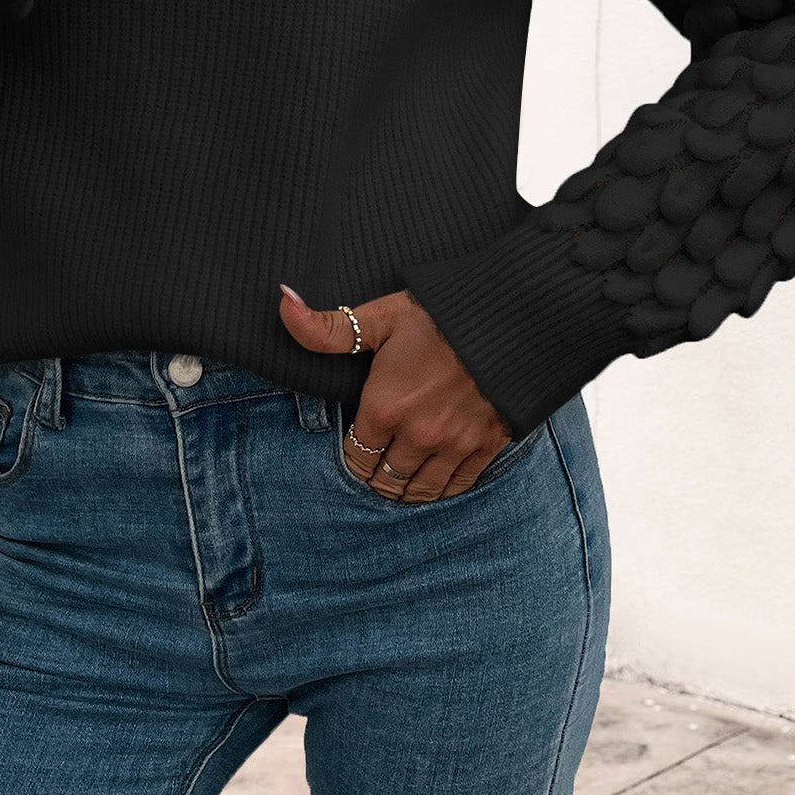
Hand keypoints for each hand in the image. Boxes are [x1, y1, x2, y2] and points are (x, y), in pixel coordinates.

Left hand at [278, 283, 515, 503]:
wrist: (512, 316)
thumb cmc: (441, 313)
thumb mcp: (380, 316)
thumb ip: (327, 325)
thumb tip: (283, 303)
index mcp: (385, 407)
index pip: (355, 457)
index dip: (352, 455)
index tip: (356, 449)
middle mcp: (417, 435)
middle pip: (385, 480)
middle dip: (376, 476)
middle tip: (376, 468)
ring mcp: (453, 445)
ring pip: (420, 491)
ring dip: (406, 490)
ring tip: (400, 481)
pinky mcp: (485, 446)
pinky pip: (457, 487)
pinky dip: (443, 488)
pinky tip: (435, 481)